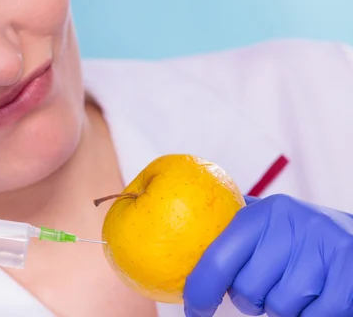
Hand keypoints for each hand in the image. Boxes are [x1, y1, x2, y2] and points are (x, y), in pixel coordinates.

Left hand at [183, 194, 352, 316]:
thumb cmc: (302, 235)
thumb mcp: (268, 219)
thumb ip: (233, 227)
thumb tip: (182, 239)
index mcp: (264, 212)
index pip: (218, 258)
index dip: (200, 290)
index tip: (195, 309)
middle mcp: (293, 225)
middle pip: (248, 290)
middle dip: (250, 299)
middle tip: (263, 288)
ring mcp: (324, 250)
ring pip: (279, 308)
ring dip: (281, 308)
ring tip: (293, 287)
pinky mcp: (349, 275)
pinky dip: (311, 315)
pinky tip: (316, 297)